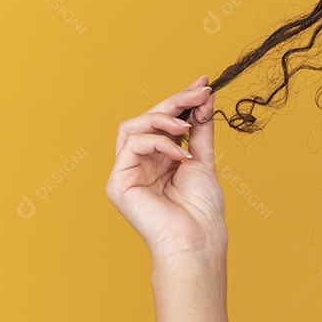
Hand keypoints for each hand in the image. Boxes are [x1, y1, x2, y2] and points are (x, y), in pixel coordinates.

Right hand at [106, 75, 227, 260]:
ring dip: (163, 118)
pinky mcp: (118, 182)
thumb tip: (204, 97)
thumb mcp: (203, 159)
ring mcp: (126, 172)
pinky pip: (133, 144)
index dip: (180, 100)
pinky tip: (181, 154)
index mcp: (158, 160)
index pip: (163, 122)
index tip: (203, 83)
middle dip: (175, 101)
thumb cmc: (202, 208)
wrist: (198, 238)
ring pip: (133, 126)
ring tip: (187, 126)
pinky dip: (160, 142)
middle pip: (146, 119)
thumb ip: (200, 129)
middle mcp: (139, 164)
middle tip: (200, 91)